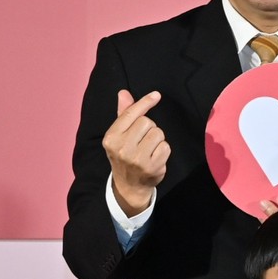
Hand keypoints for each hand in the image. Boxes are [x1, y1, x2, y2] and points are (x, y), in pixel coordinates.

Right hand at [103, 90, 168, 215]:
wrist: (129, 185)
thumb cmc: (124, 154)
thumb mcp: (119, 136)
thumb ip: (123, 114)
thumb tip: (124, 93)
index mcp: (111, 137)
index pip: (130, 114)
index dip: (145, 103)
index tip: (156, 95)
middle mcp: (122, 148)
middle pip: (147, 122)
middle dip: (149, 128)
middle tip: (143, 140)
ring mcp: (137, 159)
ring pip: (158, 133)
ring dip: (157, 139)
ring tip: (148, 149)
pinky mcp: (152, 167)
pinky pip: (166, 146)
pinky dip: (163, 150)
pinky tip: (155, 157)